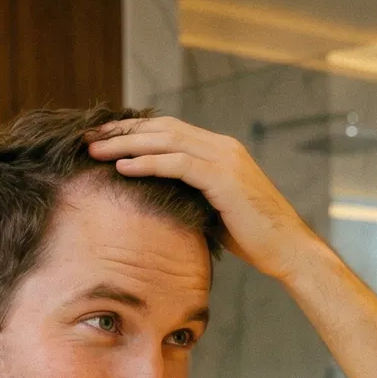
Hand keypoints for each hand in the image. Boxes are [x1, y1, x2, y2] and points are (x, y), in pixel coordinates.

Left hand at [86, 116, 319, 279]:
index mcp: (220, 150)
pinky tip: (123, 167)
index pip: (168, 130)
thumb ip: (191, 194)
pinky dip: (148, 163)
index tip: (103, 138)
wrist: (287, 249)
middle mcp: (222, 147)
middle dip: (123, 131)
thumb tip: (158, 200)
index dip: (134, 131)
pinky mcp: (224, 178)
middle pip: (162, 128)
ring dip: (127, 144)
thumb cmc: (253, 236)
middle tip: (89, 137)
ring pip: (166, 140)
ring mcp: (225, 159)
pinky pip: (178, 164)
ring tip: (95, 150)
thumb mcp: (215, 208)